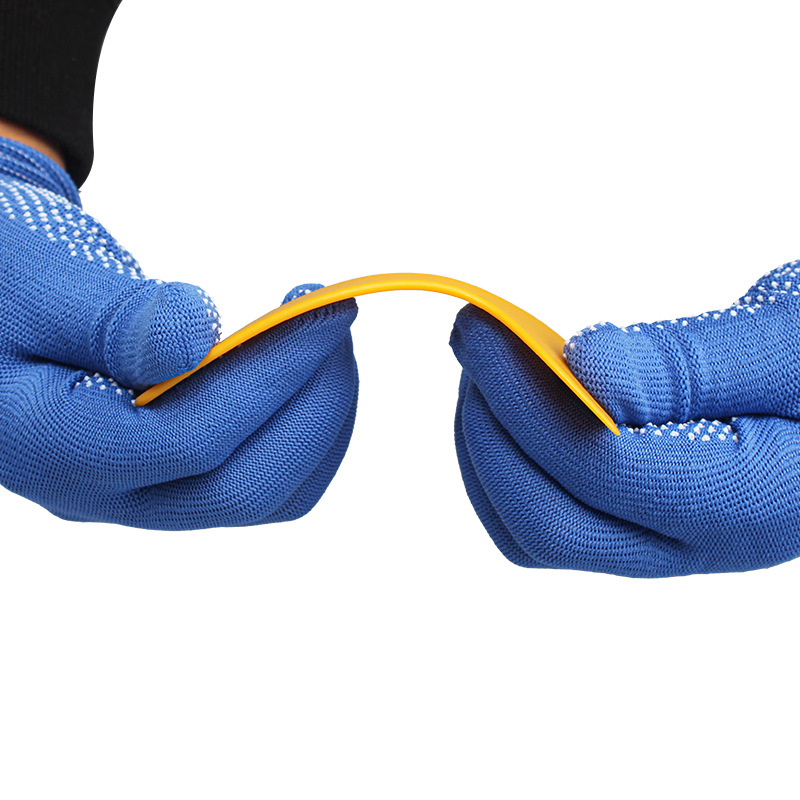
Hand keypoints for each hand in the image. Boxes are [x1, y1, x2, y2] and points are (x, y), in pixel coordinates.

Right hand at [0, 138, 357, 527]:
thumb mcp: (34, 279)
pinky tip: (308, 370)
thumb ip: (114, 318)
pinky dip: (304, 429)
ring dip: (319, 419)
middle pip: (244, 488)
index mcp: (54, 448)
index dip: (273, 375)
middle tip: (336, 318)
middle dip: (314, 403)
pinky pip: (262, 478)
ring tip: (328, 338)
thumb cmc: (2, 279)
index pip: (192, 440)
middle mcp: (104, 492)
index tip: (322, 307)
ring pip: (265, 494)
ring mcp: (142, 493)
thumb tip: (203, 335)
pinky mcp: (173, 477)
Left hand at [450, 263, 799, 576]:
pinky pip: (545, 516)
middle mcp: (695, 545)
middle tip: (476, 344)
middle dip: (490, 432)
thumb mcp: (790, 341)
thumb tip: (584, 366)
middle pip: (547, 526)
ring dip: (488, 450)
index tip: (484, 326)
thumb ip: (690, 364)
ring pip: (532, 532)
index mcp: (746, 503)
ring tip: (488, 369)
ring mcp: (660, 542)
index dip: (524, 395)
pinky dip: (508, 460)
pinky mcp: (636, 523)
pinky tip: (514, 400)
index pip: (599, 468)